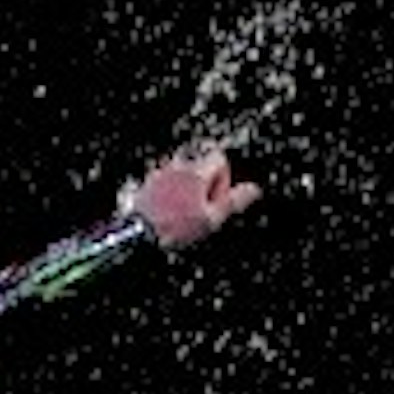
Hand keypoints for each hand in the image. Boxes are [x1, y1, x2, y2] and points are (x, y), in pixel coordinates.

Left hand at [125, 150, 255, 247]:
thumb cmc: (175, 229)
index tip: (214, 202)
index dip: (223, 181)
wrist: (139, 235)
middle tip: (197, 212)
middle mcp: (179, 164)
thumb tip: (254, 190)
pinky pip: (167, 181)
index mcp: (197, 171)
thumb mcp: (210, 220)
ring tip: (181, 216)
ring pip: (184, 174)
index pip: (220, 159)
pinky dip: (171, 194)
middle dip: (205, 185)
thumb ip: (233, 202)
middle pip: (202, 166)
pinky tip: (167, 215)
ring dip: (188, 190)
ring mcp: (162, 171)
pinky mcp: (149, 181)